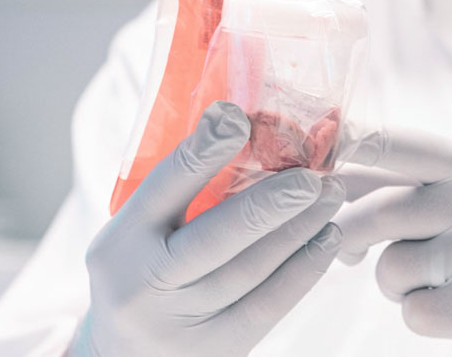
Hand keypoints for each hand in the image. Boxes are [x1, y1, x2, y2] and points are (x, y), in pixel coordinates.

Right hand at [73, 101, 345, 356]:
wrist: (124, 355)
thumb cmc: (140, 272)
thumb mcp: (138, 232)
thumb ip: (178, 192)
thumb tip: (241, 126)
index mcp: (121, 239)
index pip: (163, 188)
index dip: (202, 152)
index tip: (238, 118)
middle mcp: (144, 282)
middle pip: (215, 237)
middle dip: (270, 203)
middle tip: (313, 176)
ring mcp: (178, 322)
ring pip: (249, 270)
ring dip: (299, 230)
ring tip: (330, 197)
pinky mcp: (214, 349)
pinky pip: (267, 306)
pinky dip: (302, 269)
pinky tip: (326, 239)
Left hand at [335, 129, 451, 356]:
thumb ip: (414, 184)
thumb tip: (325, 176)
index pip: (388, 143)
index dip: (335, 155)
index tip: (304, 173)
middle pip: (373, 212)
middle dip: (346, 238)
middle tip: (350, 251)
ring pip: (389, 268)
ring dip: (394, 283)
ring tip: (434, 282)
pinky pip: (414, 312)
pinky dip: (423, 316)